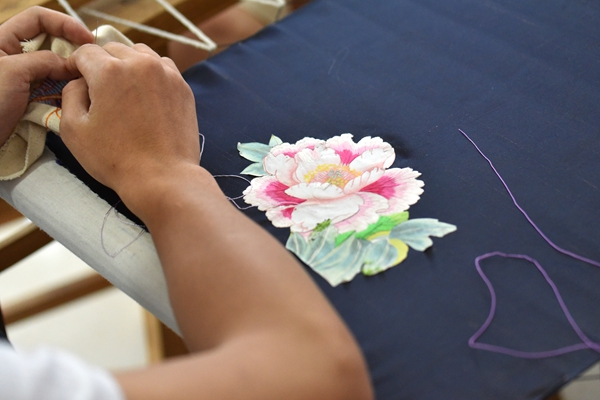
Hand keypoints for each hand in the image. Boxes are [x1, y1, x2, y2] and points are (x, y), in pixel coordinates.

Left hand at [0, 7, 92, 145]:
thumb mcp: (13, 72)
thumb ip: (44, 60)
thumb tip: (71, 64)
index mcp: (2, 41)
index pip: (38, 19)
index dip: (64, 24)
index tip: (87, 38)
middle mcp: (14, 57)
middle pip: (51, 44)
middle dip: (71, 52)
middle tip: (90, 64)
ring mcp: (24, 80)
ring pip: (56, 69)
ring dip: (71, 75)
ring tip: (84, 84)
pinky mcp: (30, 100)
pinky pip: (55, 91)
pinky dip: (66, 94)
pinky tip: (75, 99)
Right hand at [60, 42, 199, 211]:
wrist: (163, 178)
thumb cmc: (116, 159)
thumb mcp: (73, 129)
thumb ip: (69, 95)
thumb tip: (79, 81)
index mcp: (109, 71)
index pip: (85, 52)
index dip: (75, 65)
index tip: (75, 80)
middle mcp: (140, 64)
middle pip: (113, 49)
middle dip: (101, 64)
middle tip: (98, 91)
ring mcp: (166, 74)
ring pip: (140, 54)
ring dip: (128, 65)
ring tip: (123, 91)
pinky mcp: (183, 87)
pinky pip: (162, 68)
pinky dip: (150, 74)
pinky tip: (145, 96)